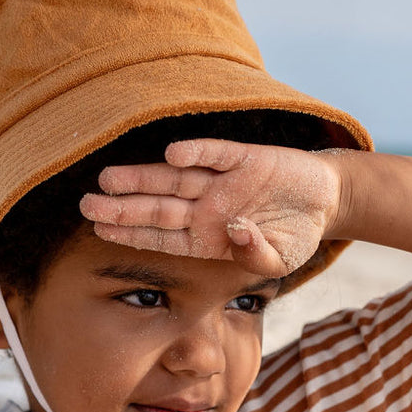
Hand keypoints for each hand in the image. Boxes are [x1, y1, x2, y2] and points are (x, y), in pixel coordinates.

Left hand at [78, 139, 344, 277]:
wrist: (326, 202)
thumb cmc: (294, 234)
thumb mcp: (278, 259)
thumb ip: (255, 255)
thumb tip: (236, 231)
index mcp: (208, 237)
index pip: (161, 237)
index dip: (131, 234)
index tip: (100, 231)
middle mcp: (207, 207)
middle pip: (158, 208)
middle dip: (122, 208)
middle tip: (85, 206)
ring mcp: (223, 181)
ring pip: (175, 179)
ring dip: (143, 178)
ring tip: (108, 179)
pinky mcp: (246, 158)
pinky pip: (216, 153)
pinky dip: (196, 152)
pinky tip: (171, 154)